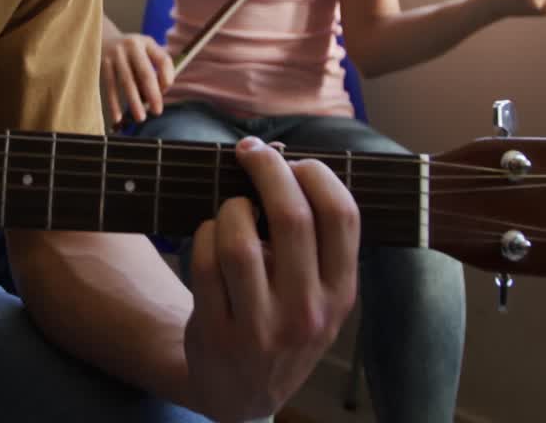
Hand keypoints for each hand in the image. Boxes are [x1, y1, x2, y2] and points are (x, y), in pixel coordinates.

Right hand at [101, 32, 174, 123]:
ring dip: (133, 102)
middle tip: (157, 111)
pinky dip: (113, 103)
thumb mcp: (144, 49)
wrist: (101, 37)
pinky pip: (109, 87)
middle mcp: (131, 46)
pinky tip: (117, 117)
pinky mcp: (102, 64)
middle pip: (145, 73)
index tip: (165, 91)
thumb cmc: (130, 51)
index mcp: (146, 42)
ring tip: (140, 118)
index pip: (163, 60)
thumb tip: (157, 95)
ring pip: (126, 82)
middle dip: (153, 94)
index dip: (168, 77)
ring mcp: (115, 55)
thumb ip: (155, 68)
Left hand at [184, 138, 358, 421]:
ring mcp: (261, 327)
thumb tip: (281, 160)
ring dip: (229, 208)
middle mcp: (308, 312)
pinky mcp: (217, 333)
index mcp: (341, 293)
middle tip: (250, 152)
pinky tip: (210, 236)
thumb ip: (314, 242)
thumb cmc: (282, 323)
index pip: (342, 216)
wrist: (243, 393)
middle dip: (267, 169)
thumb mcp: (319, 295)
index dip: (317, 174)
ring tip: (231, 208)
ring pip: (239, 241)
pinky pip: (204, 263)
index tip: (294, 161)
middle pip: (291, 217)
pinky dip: (203, 235)